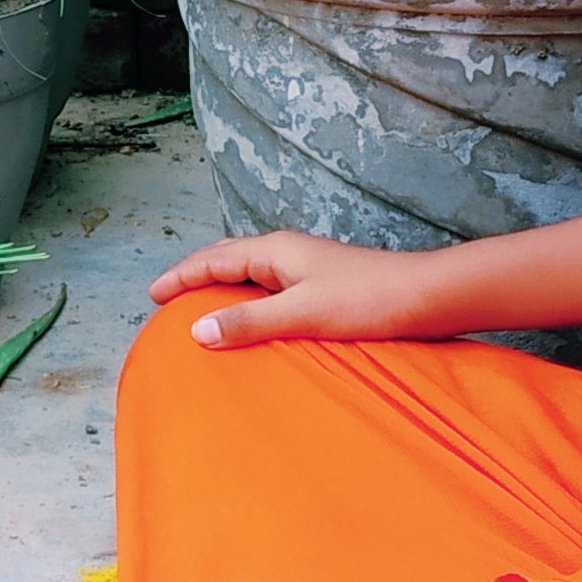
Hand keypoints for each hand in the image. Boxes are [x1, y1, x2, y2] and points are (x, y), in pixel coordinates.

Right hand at [144, 230, 450, 346]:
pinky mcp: (323, 285)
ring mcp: (307, 267)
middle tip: (167, 298)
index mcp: (276, 250)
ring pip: (250, 273)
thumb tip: (197, 331)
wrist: (428, 296)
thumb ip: (249, 323)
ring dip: (222, 287)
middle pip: (228, 259)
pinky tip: (253, 321)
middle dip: (195, 276)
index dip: (181, 276)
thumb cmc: (369, 300)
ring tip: (201, 309)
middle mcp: (288, 252)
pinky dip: (248, 300)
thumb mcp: (302, 314)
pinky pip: (270, 288)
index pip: (213, 258)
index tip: (152, 294)